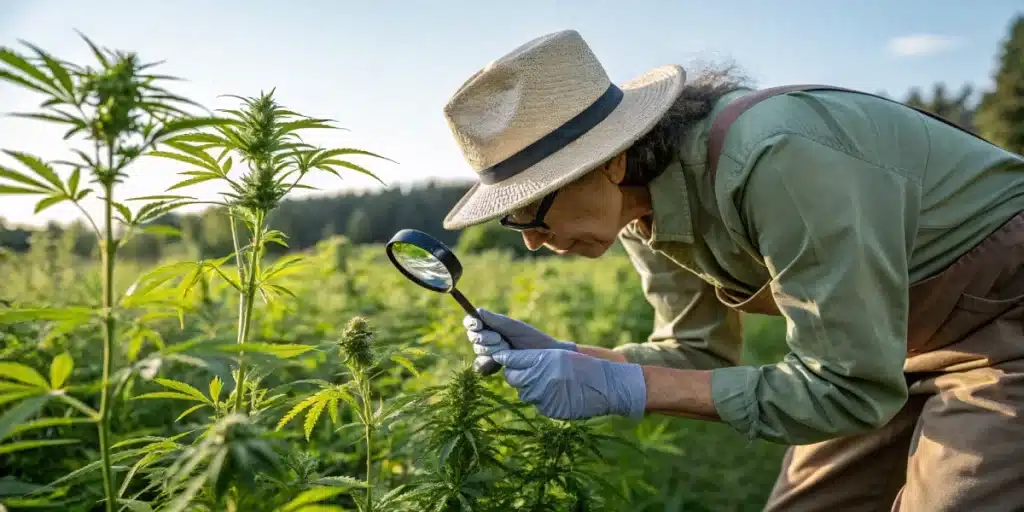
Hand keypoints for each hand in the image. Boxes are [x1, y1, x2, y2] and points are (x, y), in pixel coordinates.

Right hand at [463, 309, 576, 356]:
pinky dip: (486, 364)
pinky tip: (497, 364)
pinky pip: (480, 367)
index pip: (471, 323)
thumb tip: (477, 311)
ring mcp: (489, 353)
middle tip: (501, 340)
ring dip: (490, 350)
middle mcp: (487, 338)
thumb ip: (495, 320)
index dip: (471, 323)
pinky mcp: (492, 367)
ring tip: (507, 350)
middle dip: (485, 338)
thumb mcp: (513, 327)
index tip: (478, 324)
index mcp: (490, 325)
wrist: (543, 356)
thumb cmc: (531, 338)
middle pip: (473, 337)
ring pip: (477, 351)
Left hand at [490, 348, 646, 419]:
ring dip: (530, 388)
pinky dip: (542, 400)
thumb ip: (535, 359)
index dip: (507, 359)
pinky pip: (537, 405)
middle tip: (529, 373)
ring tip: (548, 384)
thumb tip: (508, 362)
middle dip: (516, 375)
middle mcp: (540, 378)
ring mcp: (544, 396)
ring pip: (524, 393)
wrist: (608, 386)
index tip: (503, 358)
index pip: (512, 360)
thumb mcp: (560, 355)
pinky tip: (557, 395)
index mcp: (543, 360)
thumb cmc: (584, 366)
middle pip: (512, 378)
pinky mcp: (550, 410)